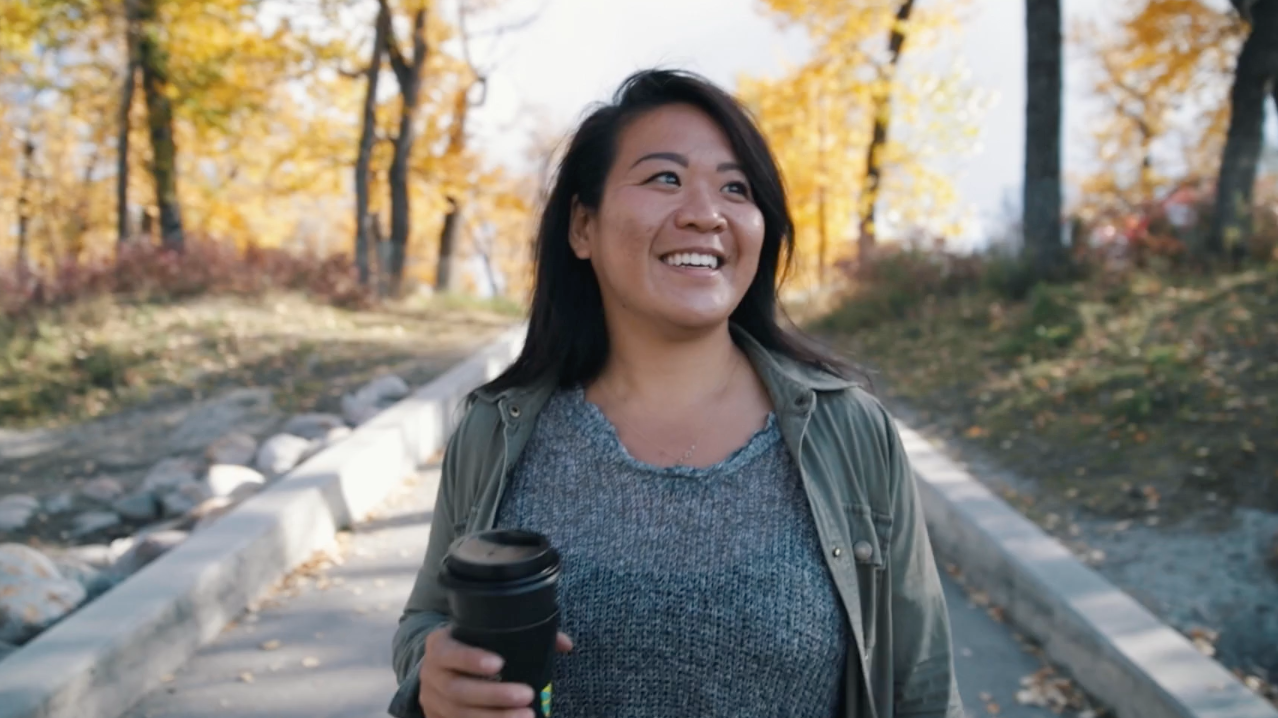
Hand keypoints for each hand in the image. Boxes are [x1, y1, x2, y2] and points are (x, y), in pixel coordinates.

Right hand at [417, 626, 573, 717]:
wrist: (438, 667)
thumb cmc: (470, 646)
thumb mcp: (482, 633)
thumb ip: (522, 633)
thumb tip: (566, 644)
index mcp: (439, 646)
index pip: (450, 652)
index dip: (471, 659)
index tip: (500, 664)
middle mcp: (431, 675)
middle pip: (459, 690)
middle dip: (494, 695)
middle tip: (526, 695)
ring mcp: (432, 701)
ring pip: (461, 715)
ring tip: (527, 716)